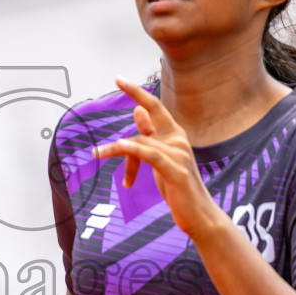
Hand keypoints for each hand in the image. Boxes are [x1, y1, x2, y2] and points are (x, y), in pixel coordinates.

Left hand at [92, 77, 224, 236]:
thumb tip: (137, 111)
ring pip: (140, 142)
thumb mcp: (160, 158)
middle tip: (116, 79)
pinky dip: (134, 150)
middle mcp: (179, 140)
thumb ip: (150, 135)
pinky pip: (151, 155)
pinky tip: (119, 145)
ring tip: (95, 154)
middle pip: (149, 117)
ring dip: (114, 149)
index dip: (138, 92)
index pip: (155, 107)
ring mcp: (179, 154)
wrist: (200, 215)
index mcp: (175, 135)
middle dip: (136, 95)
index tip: (119, 79)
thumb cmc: (177, 187)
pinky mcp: (176, 171)